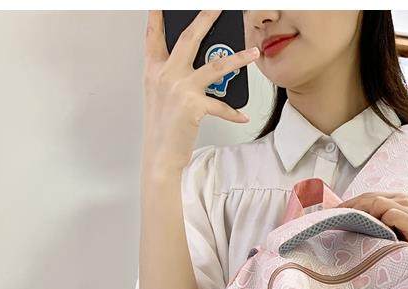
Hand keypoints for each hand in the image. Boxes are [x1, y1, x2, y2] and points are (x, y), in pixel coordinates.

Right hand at [142, 10, 258, 174]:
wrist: (160, 155)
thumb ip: (171, 75)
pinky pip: (221, 105)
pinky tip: (243, 115)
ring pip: (215, 66)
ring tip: (254, 52)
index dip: (159, 16)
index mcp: (153, 70)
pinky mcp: (193, 106)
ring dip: (238, 59)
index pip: (154, 35)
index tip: (162, 3)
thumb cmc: (162, 127)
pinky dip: (233, 112)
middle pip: (188, 38)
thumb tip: (197, 64)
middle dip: (205, 19)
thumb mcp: (159, 95)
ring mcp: (179, 88)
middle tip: (219, 8)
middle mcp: (165, 74)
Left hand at [341, 192, 407, 252]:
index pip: (366, 195)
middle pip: (369, 197)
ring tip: (363, 234)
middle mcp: (403, 199)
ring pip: (378, 203)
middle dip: (354, 210)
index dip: (349, 205)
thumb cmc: (395, 251)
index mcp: (394, 199)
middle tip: (341, 224)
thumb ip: (366, 218)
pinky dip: (383, 224)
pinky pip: (390, 214)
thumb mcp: (378, 230)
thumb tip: (335, 212)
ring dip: (368, 218)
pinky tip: (381, 237)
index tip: (334, 215)